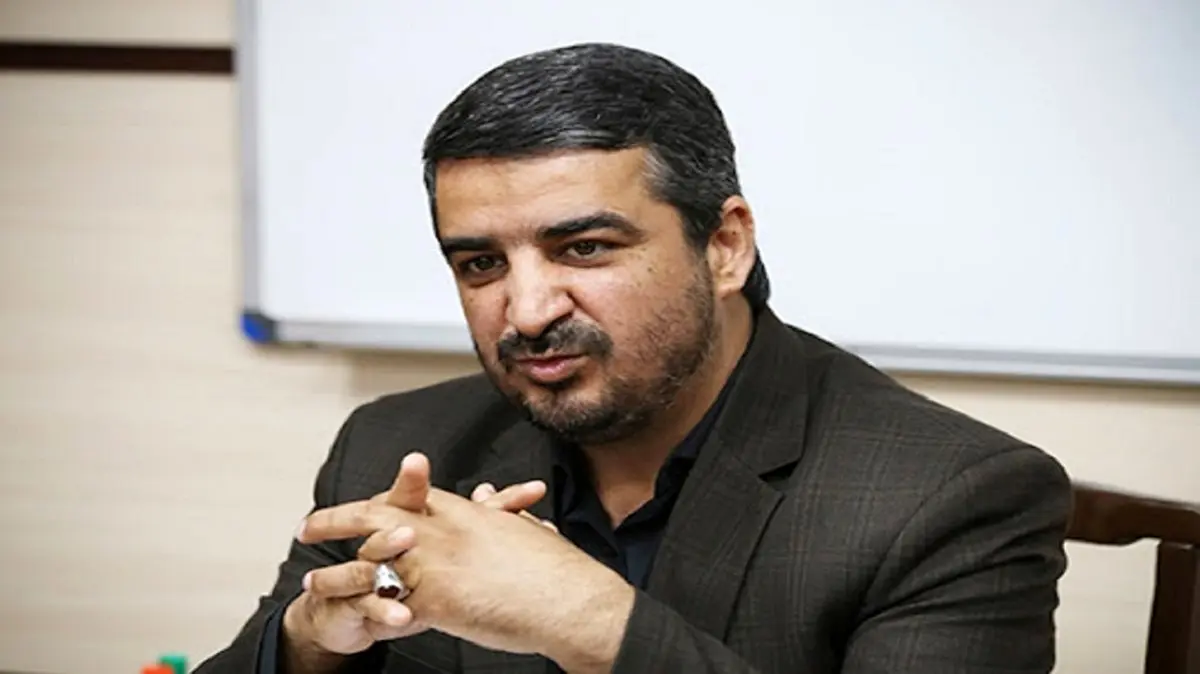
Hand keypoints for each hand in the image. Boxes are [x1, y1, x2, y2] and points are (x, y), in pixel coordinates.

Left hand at [300, 481, 634, 668]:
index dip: (378, 499)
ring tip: (311, 583)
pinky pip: (386, 603)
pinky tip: (343, 618)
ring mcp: (436, 564)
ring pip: (370, 561)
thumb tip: (490, 497)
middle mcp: (444, 531)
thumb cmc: (558, 573)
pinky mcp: (436, 599)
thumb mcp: (527, 533)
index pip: (410, 497)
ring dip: (337, 573)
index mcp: (466, 512)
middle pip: (376, 515)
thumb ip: (502, 512)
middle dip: (338, 519)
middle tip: (310, 527)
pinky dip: (360, 610)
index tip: (357, 505)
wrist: (571, 600)